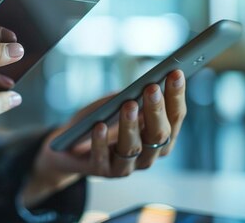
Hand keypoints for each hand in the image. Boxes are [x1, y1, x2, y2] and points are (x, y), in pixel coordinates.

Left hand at [22, 70, 186, 206]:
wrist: (68, 148)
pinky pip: (102, 157)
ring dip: (131, 125)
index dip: (176, 96)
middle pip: (159, 134)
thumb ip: (130, 97)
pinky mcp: (101, 171)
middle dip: (156, 109)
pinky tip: (99, 126)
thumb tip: (145, 83)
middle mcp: (147, 155)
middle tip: (152, 88)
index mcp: (158, 137)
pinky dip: (101, 141)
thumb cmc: (98, 121)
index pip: (175, 117)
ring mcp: (125, 166)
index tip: (175, 73)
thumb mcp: (115, 106)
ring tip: (128, 104)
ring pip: (133, 147)